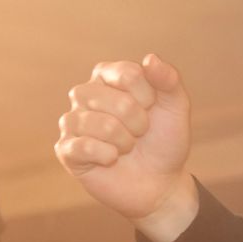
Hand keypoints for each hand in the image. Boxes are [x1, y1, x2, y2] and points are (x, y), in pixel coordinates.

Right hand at [54, 54, 200, 238]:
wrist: (159, 183)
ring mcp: (72, 121)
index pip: (128, 74)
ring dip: (125, 141)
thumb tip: (150, 58)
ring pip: (99, 124)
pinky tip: (112, 159)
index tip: (152, 110)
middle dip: (139, 123)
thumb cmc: (164, 140)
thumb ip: (169, 80)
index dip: (149, 98)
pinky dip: (108, 156)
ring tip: (127, 147)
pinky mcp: (66, 150)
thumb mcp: (176, 109)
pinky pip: (83, 147)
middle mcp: (85, 94)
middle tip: (140, 133)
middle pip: (115, 100)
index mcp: (108, 76)